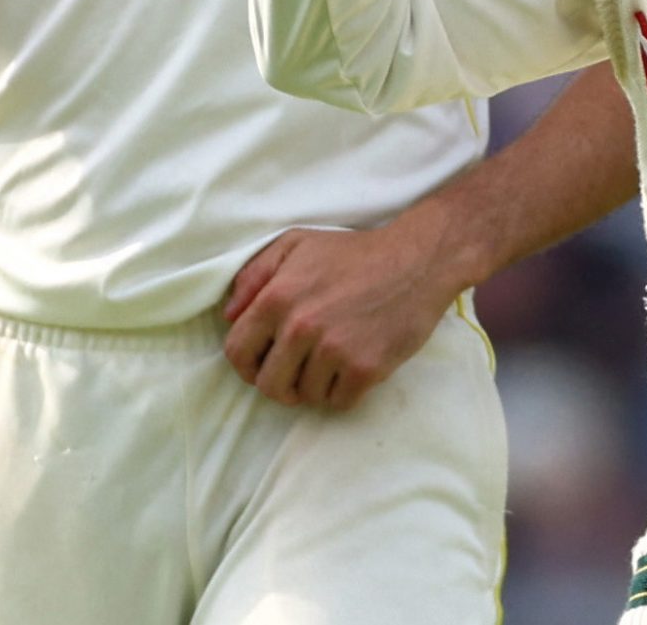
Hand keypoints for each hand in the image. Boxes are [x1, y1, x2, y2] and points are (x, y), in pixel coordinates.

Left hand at [220, 225, 463, 410]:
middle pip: (268, 385)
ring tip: (331, 361)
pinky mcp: (364, 368)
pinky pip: (338, 402)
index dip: (246, 364)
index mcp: (277, 297)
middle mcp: (300, 326)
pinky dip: (342, 392)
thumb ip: (255, 274)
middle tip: (298, 371)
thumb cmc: (354, 252)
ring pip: (304, 396)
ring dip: (314, 386)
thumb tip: (229, 315)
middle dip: (279, 383)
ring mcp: (333, 350)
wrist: (418, 260)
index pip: (237, 352)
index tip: (263, 364)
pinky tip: (352, 367)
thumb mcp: (297, 244)